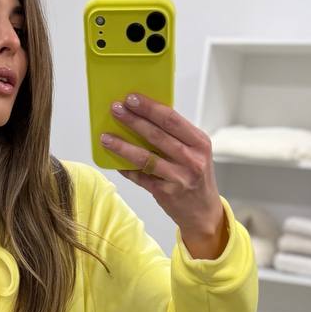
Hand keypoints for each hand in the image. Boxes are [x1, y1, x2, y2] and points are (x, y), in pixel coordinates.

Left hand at [102, 92, 224, 241]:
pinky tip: (114, 162)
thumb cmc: (196, 177)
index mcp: (199, 143)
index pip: (172, 119)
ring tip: (106, 137)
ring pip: (145, 158)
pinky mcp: (165, 193)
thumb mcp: (196, 153)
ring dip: (123, 146)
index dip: (150, 108)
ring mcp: (178, 178)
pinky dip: (127, 169)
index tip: (132, 98)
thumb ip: (177, 137)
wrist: (204, 213)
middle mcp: (191, 159)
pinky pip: (141, 177)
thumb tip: (144, 117)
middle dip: (133, 121)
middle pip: (157, 135)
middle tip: (116, 109)